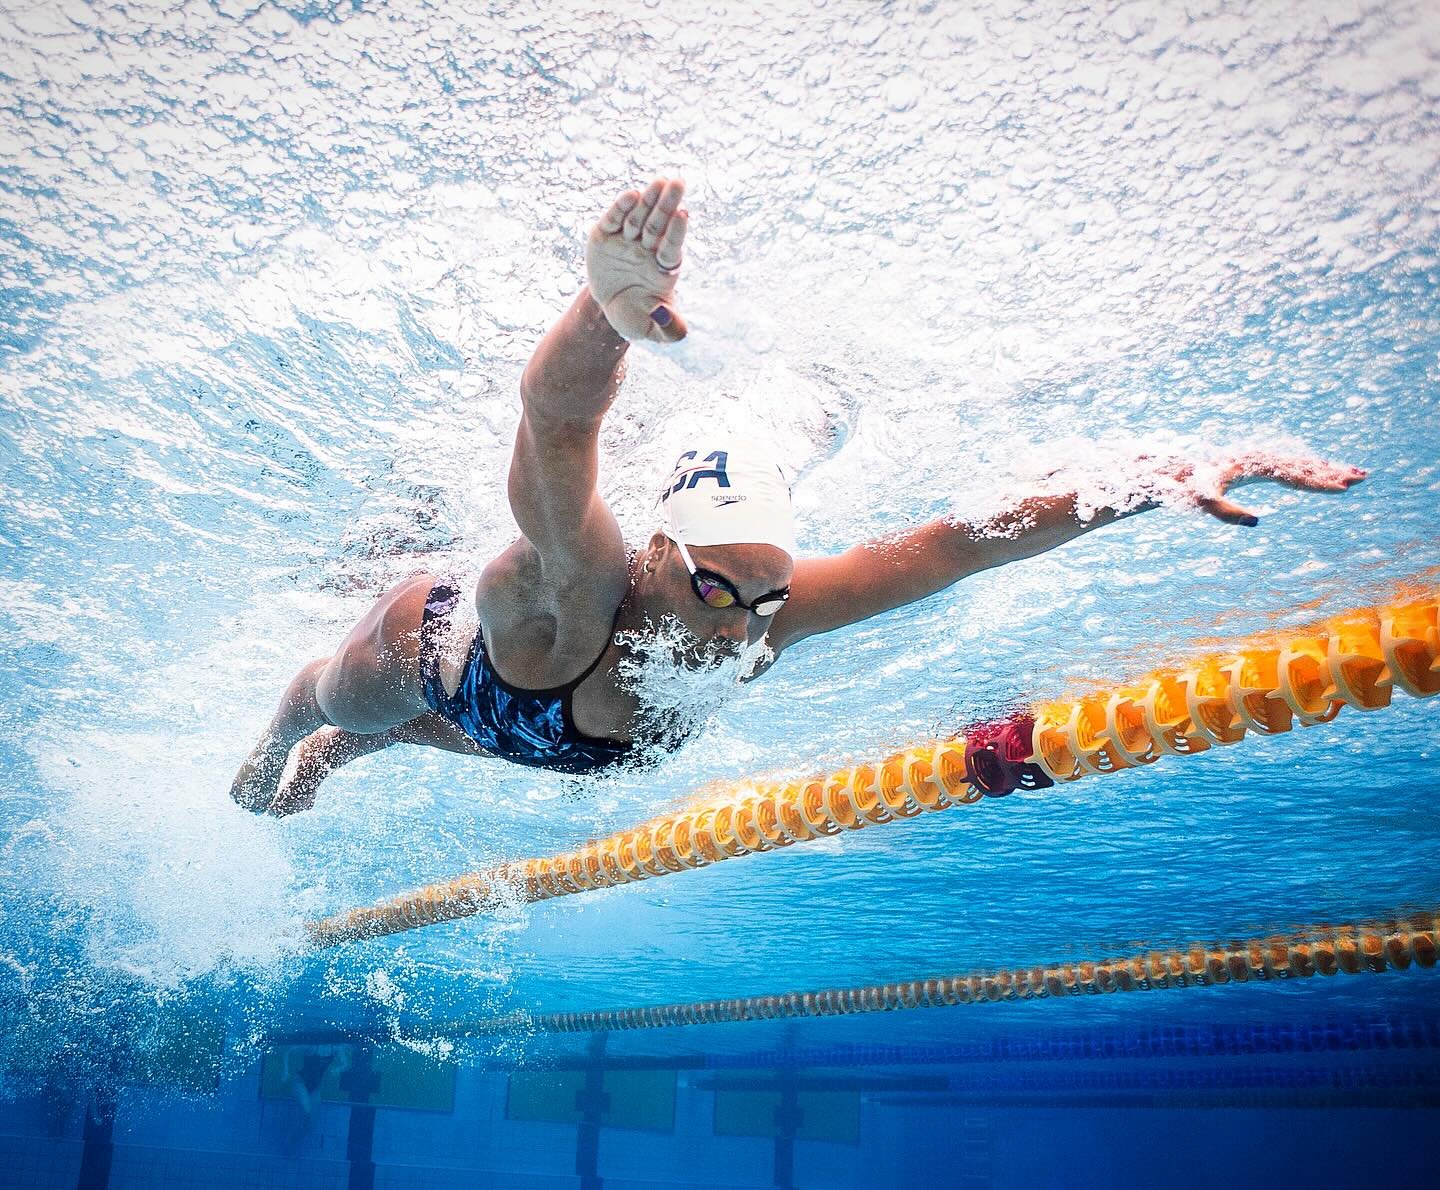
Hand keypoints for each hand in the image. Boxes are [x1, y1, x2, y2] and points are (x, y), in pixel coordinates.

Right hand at [586, 176, 687, 342]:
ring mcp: (626, 241)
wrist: (611, 309)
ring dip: (648, 199)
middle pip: (659, 225)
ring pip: (638, 218)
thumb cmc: (638, 318)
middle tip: (678, 182)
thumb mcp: (654, 331)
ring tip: (659, 182)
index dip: (677, 232)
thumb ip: (669, 329)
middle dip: (667, 204)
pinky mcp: (605, 236)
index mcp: (663, 268)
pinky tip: (631, 195)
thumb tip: (664, 314)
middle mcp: (647, 250)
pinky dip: (620, 207)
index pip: (671, 247)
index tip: (684, 214)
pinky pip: (614, 219)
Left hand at [1163, 451, 1366, 525]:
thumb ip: (1227, 513)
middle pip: (1303, 464)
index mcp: (1253, 465)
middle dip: (1333, 472)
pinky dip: (1310, 470)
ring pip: (1300, 463)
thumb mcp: (1205, 504)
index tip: (1341, 489)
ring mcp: (1258, 460)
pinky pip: (1289, 466)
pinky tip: (1324, 474)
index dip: (1318, 482)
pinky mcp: (1255, 465)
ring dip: (1327, 469)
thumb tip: (1257, 522)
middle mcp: (1260, 459)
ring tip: (1356, 475)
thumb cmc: (1189, 491)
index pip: (1294, 474)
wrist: (1173, 475)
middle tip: (1363, 478)